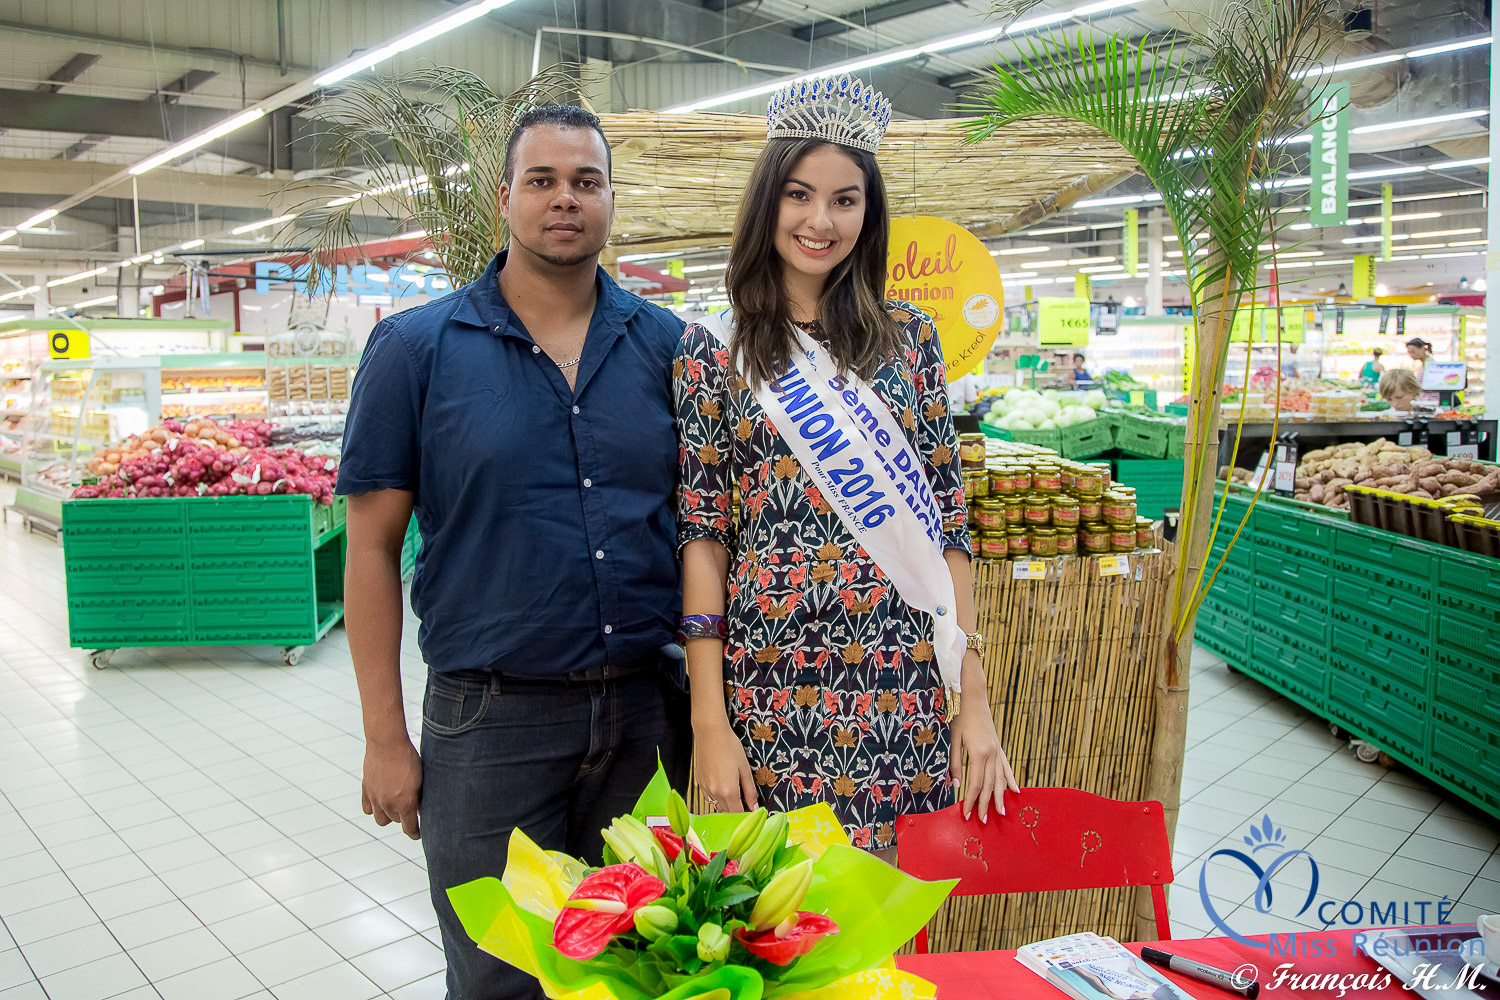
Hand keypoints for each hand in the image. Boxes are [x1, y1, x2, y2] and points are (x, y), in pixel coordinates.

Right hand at [363, 737, 422, 838]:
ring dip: (388, 815)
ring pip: (381, 819)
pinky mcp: (366, 790)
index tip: (418, 834)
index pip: (409, 828)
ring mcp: (375, 798)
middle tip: (409, 806)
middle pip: (396, 821)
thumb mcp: (420, 779)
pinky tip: (381, 801)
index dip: (415, 833)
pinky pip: (368, 809)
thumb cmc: (408, 758)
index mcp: (405, 803)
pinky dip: (374, 808)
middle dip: (404, 817)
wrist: (387, 743)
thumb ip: (419, 797)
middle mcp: (388, 804)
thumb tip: (420, 809)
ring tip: (395, 805)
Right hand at [692, 716, 757, 812]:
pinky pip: (709, 797)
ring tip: (734, 792)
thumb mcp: (745, 769)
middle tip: (745, 802)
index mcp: (729, 791)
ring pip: (717, 806)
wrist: (710, 733)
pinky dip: (717, 797)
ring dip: (726, 805)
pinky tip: (722, 786)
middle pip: (727, 812)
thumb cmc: (730, 747)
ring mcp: (705, 788)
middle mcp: (715, 793)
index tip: (752, 811)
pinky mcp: (699, 783)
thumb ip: (750, 791)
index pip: (738, 814)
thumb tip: (754, 806)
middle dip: (737, 810)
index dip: (746, 815)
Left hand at [949, 654, 1018, 822]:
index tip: (966, 814)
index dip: (970, 800)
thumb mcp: (954, 741)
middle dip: (985, 804)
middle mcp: (991, 754)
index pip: (976, 784)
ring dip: (1000, 797)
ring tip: (1001, 812)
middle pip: (989, 785)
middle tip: (983, 820)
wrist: (974, 701)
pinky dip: (1011, 780)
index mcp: (978, 753)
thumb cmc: (961, 719)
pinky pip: (1007, 768)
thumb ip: (955, 764)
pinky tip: (1016, 791)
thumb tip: (955, 786)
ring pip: (1001, 779)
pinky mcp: (1000, 748)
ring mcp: (998, 752)